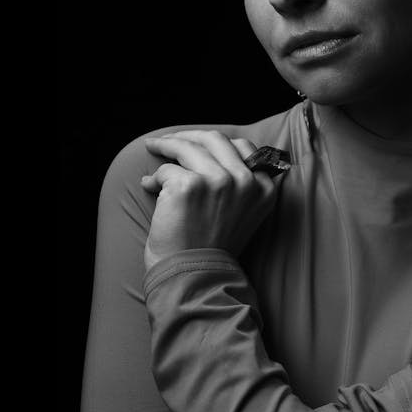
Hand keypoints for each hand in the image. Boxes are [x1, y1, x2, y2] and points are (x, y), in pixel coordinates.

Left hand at [140, 130, 285, 270]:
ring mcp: (218, 181)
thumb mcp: (244, 214)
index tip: (198, 143)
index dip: (216, 142)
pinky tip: (149, 187)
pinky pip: (166, 170)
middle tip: (169, 139)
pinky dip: (153, 179)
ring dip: (166, 145)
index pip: (243, 146)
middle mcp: (245, 181)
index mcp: (263, 188)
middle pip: (214, 139)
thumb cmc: (213, 248)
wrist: (196, 276)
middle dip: (188, 135)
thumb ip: (240, 185)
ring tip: (153, 148)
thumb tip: (209, 154)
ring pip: (187, 147)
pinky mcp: (189, 186)